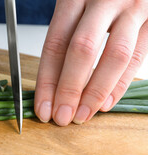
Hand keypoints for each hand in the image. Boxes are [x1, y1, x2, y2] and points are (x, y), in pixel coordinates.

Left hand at [34, 0, 147, 125]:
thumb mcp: (72, 3)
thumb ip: (64, 35)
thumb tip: (53, 84)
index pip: (55, 45)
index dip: (47, 81)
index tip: (42, 107)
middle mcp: (104, 0)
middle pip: (82, 50)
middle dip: (69, 90)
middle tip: (61, 117)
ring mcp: (133, 8)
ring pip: (115, 56)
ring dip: (96, 92)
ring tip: (82, 115)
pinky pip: (139, 55)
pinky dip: (121, 83)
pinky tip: (105, 103)